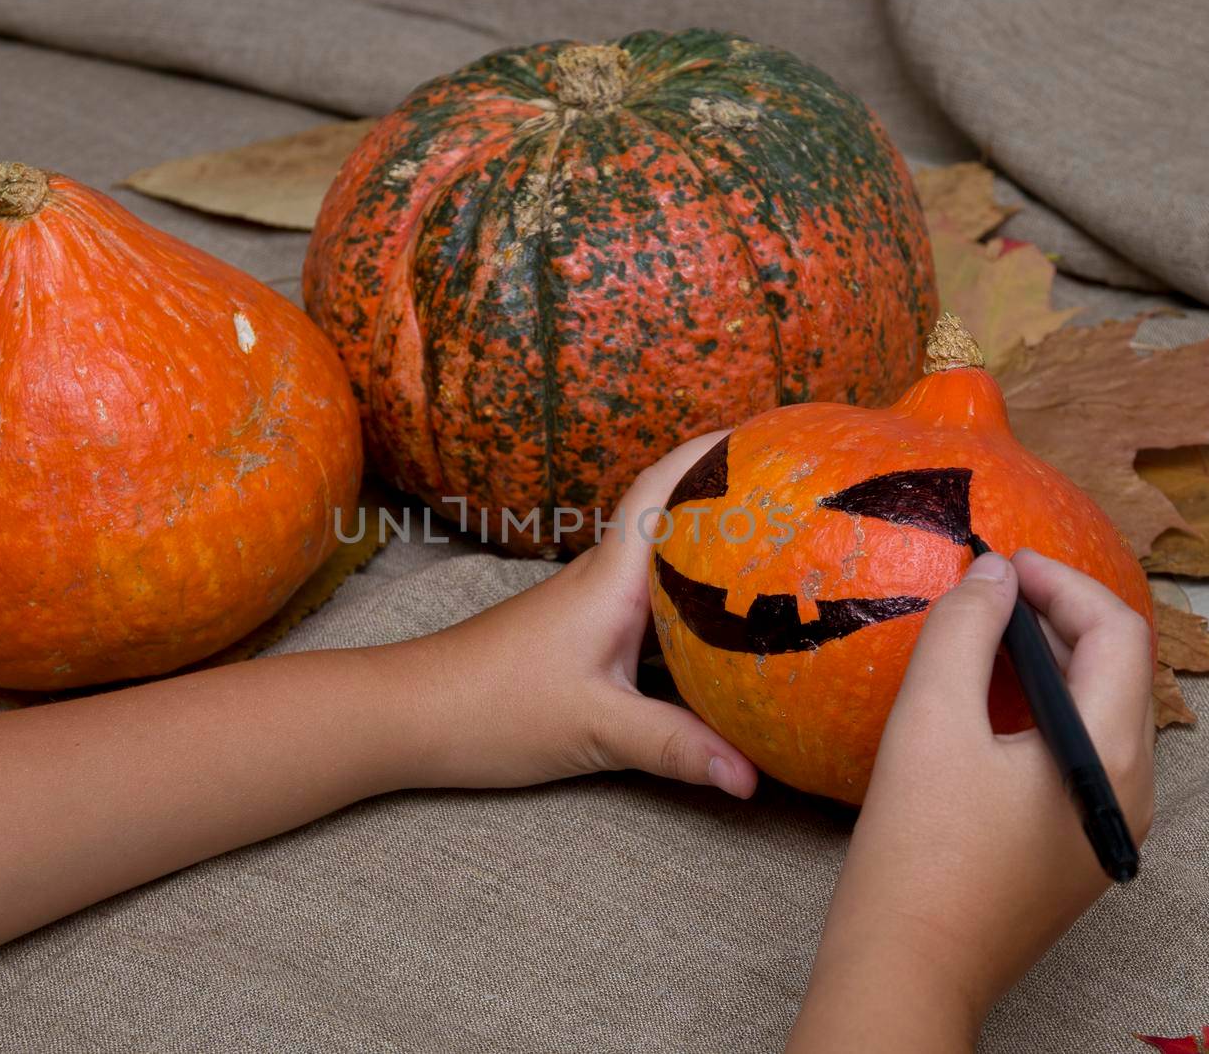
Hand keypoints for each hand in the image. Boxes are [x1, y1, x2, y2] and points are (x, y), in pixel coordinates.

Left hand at [403, 431, 757, 798]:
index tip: (770, 431)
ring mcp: (592, 610)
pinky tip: (725, 641)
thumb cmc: (490, 707)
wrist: (408, 716)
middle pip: (675, 521)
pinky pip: (651, 614)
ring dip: (714, 560)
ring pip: (664, 572)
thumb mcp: (594, 730)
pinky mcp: (582, 642)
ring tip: (783, 560)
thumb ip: (675, 748)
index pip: (663, 488)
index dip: (713, 451)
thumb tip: (752, 778)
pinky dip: (692, 615)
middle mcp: (604, 582)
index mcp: (610, 580)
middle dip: (733, 501)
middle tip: (799, 495)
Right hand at [789, 549, 1155, 1050]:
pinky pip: (1074, 757)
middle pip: (1115, 673)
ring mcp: (1104, 828)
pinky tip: (980, 709)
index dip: (1064, 582)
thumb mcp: (931, 720)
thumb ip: (964, 630)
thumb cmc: (919, 847)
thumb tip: (994, 572)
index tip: (1001, 560)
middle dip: (1057, 617)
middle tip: (988, 591)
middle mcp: (1130, 793)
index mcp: (1112, 756)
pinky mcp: (1072, 852)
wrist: (908, 967)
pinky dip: (1037, 712)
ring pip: (1095, 716)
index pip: (1119, 634)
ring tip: (980, 638)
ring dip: (1046, 664)